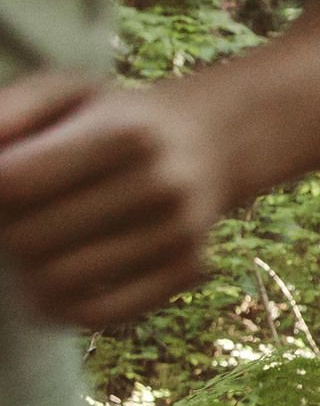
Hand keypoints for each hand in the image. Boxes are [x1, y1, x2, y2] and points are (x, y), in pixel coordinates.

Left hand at [0, 74, 236, 329]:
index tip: (3, 188)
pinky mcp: (187, 270)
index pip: (12, 183)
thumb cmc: (116, 121)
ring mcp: (177, 233)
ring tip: (34, 249)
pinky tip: (53, 284)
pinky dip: (60, 307)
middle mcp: (158, 185)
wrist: (213, 142)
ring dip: (26, 272)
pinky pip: (97, 312)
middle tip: (16, 219)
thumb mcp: (66, 93)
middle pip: (28, 239)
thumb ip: (11, 112)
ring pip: (57, 282)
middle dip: (5, 233)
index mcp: (124, 133)